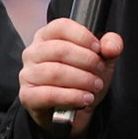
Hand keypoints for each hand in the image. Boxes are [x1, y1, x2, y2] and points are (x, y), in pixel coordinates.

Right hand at [18, 19, 123, 138]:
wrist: (73, 112)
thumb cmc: (81, 80)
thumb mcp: (101, 60)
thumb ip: (110, 46)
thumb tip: (110, 46)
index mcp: (47, 36)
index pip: (61, 26)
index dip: (82, 36)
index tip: (98, 49)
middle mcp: (33, 52)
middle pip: (59, 49)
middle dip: (86, 61)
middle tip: (99, 72)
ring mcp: (27, 74)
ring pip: (55, 72)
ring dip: (81, 80)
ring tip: (94, 86)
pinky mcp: (27, 96)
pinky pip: (49, 94)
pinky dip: (71, 97)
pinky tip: (84, 98)